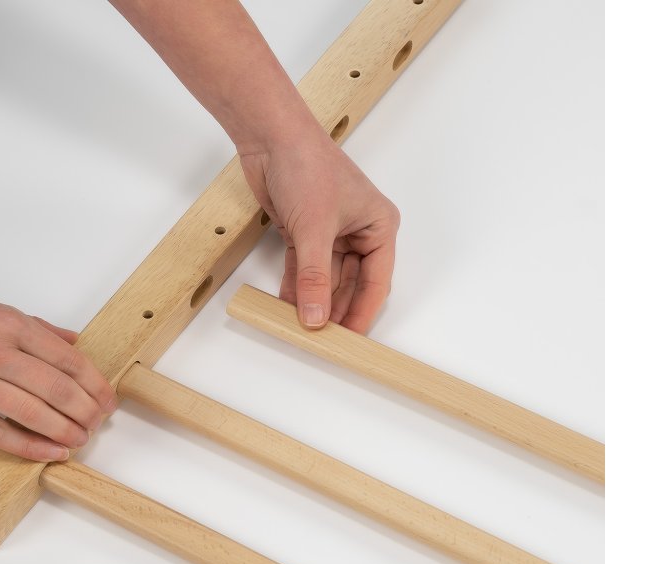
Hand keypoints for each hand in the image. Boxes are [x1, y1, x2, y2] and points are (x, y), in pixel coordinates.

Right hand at [0, 225, 115, 461]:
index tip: (107, 398)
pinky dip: (27, 445)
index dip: (94, 383)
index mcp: (8, 323)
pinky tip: (50, 452)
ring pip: (32, 412)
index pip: (67, 359)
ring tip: (81, 439)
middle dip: (86, 410)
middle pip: (57, 388)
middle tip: (99, 422)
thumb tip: (70, 342)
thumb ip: (31, 326)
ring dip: (64, 429)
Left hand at [240, 133, 399, 332]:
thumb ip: (314, 277)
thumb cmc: (307, 166)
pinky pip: (303, 268)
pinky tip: (287, 306)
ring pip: (325, 278)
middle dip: (335, 309)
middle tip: (322, 339)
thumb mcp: (314, 229)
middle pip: (351, 283)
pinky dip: (295, 286)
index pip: (376, 282)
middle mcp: (358, 231)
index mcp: (378, 226)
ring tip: (301, 327)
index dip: (363, 312)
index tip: (349, 340)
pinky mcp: (303, 232)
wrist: (270, 137)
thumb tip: (316, 316)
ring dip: (313, 300)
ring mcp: (329, 233)